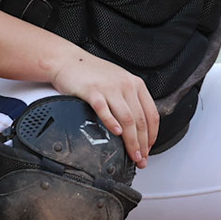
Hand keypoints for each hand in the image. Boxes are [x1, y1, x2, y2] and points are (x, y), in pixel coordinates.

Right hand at [47, 50, 158, 165]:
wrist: (68, 61)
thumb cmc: (92, 73)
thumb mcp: (119, 82)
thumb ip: (130, 100)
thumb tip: (139, 127)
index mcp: (135, 84)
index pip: (151, 114)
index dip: (152, 135)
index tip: (148, 148)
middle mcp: (125, 85)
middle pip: (140, 120)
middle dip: (143, 144)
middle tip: (141, 159)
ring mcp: (109, 88)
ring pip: (127, 119)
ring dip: (131, 140)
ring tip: (132, 154)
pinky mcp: (92, 91)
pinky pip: (104, 110)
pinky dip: (111, 123)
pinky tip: (115, 133)